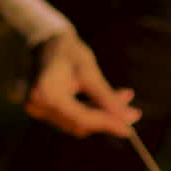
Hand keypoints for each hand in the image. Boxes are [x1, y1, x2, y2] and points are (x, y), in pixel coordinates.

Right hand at [24, 31, 140, 136]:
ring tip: (124, 98)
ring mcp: (38, 109)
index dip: (108, 124)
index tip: (130, 129)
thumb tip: (129, 118)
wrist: (45, 41)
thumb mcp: (90, 72)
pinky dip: (91, 111)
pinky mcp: (43, 109)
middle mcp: (37, 105)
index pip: (82, 118)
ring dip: (102, 115)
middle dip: (108, 119)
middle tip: (133, 112)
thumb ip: (107, 97)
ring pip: (77, 122)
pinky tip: (108, 102)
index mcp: (46, 94)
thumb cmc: (68, 51)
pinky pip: (71, 117)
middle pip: (80, 123)